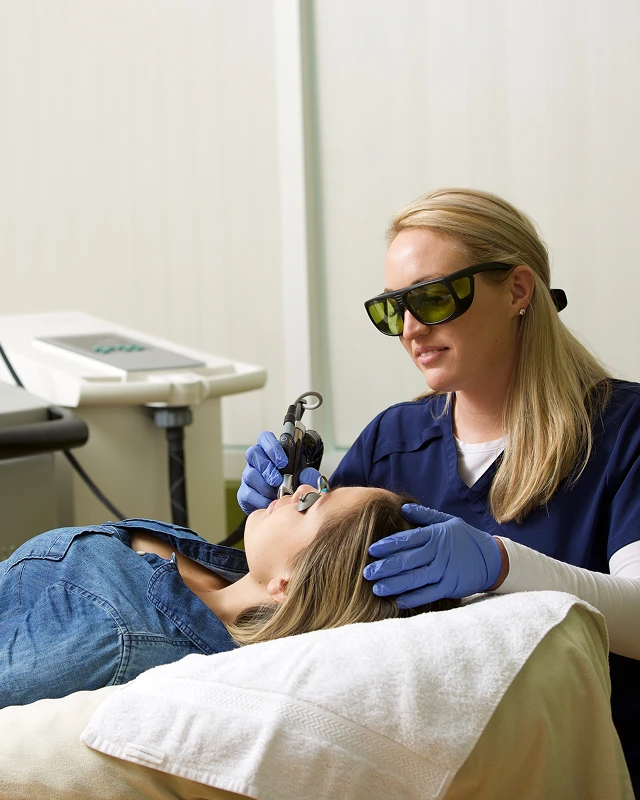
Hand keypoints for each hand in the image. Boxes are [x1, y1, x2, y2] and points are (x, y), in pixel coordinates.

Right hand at [236, 431, 321, 514]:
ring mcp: (249, 476)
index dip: (271, 446)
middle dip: (266, 468)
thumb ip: (308, 475)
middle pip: (253, 453)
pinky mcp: (244, 493)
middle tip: (278, 480)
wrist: (282, 508)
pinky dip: (260, 499)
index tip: (283, 462)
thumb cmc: (291, 487)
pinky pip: (247, 493)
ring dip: (264, 485)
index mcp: (270, 451)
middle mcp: (257, 461)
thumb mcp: (303, 479)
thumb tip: (306, 474)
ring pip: (250, 474)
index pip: (264, 438)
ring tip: (275, 494)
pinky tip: (269, 502)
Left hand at [363, 505, 503, 606]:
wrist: (492, 558)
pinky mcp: (449, 587)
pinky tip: (398, 601)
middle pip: (406, 561)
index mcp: (434, 536)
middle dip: (384, 567)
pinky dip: (412, 598)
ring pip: (414, 579)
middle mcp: (437, 553)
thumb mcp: (447, 521)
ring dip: (394, 584)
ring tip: (377, 588)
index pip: (407, 539)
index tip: (372, 550)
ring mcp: (443, 571)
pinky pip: (428, 594)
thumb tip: (403, 508)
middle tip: (367, 572)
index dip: (388, 545)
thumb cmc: (465, 538)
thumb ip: (424, 515)